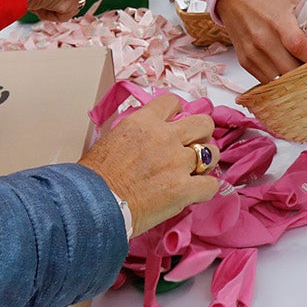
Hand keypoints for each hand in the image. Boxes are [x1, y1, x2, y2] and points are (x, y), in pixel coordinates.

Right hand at [79, 93, 220, 233]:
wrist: (95, 203)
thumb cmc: (95, 176)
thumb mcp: (112, 139)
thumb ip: (136, 134)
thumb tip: (145, 141)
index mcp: (144, 122)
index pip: (171, 102)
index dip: (177, 112)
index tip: (176, 123)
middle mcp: (165, 137)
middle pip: (203, 123)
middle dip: (202, 133)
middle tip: (195, 145)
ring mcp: (177, 162)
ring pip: (212, 153)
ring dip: (206, 162)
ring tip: (198, 171)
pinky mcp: (184, 189)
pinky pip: (211, 185)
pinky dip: (206, 189)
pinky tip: (196, 193)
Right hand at [212, 0, 306, 82]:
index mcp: (278, 19)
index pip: (300, 46)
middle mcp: (262, 38)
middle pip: (290, 69)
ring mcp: (252, 52)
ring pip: (279, 80)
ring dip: (295, 80)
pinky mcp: (245, 61)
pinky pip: (267, 81)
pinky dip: (280, 79)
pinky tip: (289, 71)